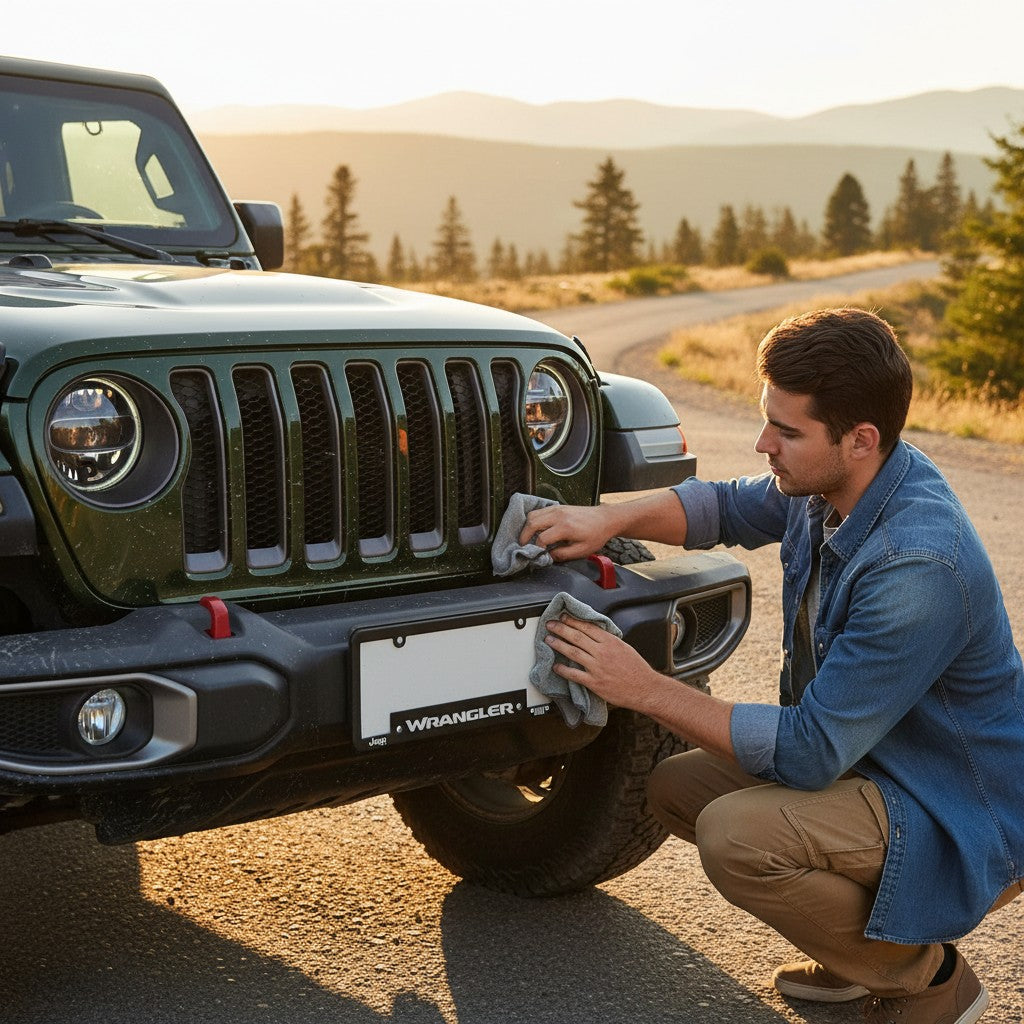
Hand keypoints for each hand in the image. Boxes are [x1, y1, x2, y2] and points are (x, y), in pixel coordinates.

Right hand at [520, 504, 614, 561]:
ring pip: (533, 514)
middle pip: (532, 523)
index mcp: (565, 527)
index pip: (542, 538)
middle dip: (524, 536)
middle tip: (524, 547)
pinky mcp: (557, 506)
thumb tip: (548, 556)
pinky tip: (535, 529)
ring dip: (527, 527)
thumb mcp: (582, 550)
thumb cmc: (596, 535)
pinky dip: (533, 520)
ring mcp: (557, 508)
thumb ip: (563, 555)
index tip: (538, 555)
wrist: (605, 519)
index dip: (537, 548)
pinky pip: (539, 511)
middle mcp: (558, 515)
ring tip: (528, 538)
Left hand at [544, 614, 662, 711]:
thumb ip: (609, 640)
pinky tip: (556, 666)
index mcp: (611, 642)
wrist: (645, 688)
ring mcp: (597, 668)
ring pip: (573, 652)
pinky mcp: (594, 682)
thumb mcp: (625, 647)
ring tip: (549, 640)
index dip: (573, 621)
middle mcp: (603, 653)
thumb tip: (595, 634)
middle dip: (561, 628)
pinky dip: (563, 669)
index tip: (564, 617)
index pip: (588, 627)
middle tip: (551, 624)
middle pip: (577, 637)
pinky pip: (575, 674)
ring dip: (559, 644)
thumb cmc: (637, 670)